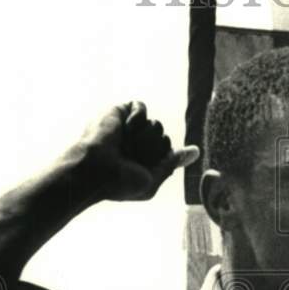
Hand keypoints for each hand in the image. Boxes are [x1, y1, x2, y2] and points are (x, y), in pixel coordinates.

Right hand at [70, 101, 198, 201]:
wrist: (94, 170)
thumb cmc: (119, 182)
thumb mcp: (151, 181)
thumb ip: (171, 163)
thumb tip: (195, 151)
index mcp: (143, 162)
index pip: (167, 153)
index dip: (165, 158)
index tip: (167, 159)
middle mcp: (136, 144)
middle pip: (164, 139)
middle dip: (152, 150)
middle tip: (132, 158)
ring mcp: (128, 129)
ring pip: (156, 125)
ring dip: (143, 138)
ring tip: (125, 146)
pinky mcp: (119, 112)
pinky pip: (141, 107)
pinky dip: (136, 118)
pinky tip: (126, 129)